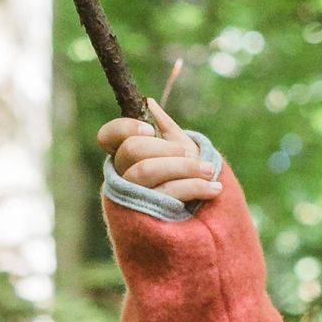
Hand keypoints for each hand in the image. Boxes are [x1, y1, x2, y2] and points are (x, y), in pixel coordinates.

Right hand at [96, 98, 224, 205]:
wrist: (203, 218)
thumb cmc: (186, 178)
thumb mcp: (179, 149)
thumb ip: (164, 127)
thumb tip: (148, 102)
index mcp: (125, 155)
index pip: (108, 136)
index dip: (124, 128)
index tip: (150, 130)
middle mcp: (122, 175)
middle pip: (131, 150)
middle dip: (165, 149)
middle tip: (189, 154)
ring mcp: (132, 197)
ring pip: (146, 171)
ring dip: (183, 167)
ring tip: (209, 170)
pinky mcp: (147, 217)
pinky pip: (166, 194)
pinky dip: (194, 187)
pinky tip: (214, 189)